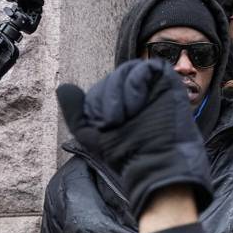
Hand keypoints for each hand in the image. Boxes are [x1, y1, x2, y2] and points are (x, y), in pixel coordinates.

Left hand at [56, 59, 212, 216]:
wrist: (154, 165)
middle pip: (116, 75)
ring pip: (129, 70)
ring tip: (127, 115)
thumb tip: (63, 87)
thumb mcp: (91, 135)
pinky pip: (148, 68)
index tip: (106, 124)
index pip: (105, 85)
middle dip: (109, 97)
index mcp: (123, 103)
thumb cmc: (127, 155)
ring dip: (120, 92)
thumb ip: (76, 112)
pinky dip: (136, 83)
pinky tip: (137, 104)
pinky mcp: (169, 85)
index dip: (99, 100)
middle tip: (116, 121)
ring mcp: (155, 88)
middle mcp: (140, 93)